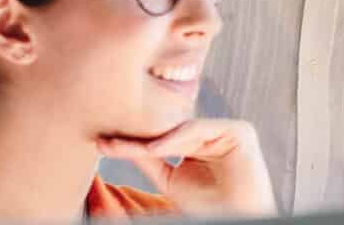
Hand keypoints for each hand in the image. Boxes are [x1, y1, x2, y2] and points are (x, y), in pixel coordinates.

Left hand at [97, 119, 275, 217]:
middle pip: (172, 131)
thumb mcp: (169, 180)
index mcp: (200, 145)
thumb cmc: (209, 207)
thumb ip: (148, 159)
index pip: (164, 139)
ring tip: (124, 147)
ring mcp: (227, 131)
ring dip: (154, 140)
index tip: (103, 144)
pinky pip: (201, 128)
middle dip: (140, 136)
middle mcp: (214, 135)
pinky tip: (154, 149)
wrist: (236, 218)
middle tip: (107, 140)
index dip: (135, 142)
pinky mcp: (240, 131)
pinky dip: (176, 138)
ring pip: (183, 129)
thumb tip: (116, 144)